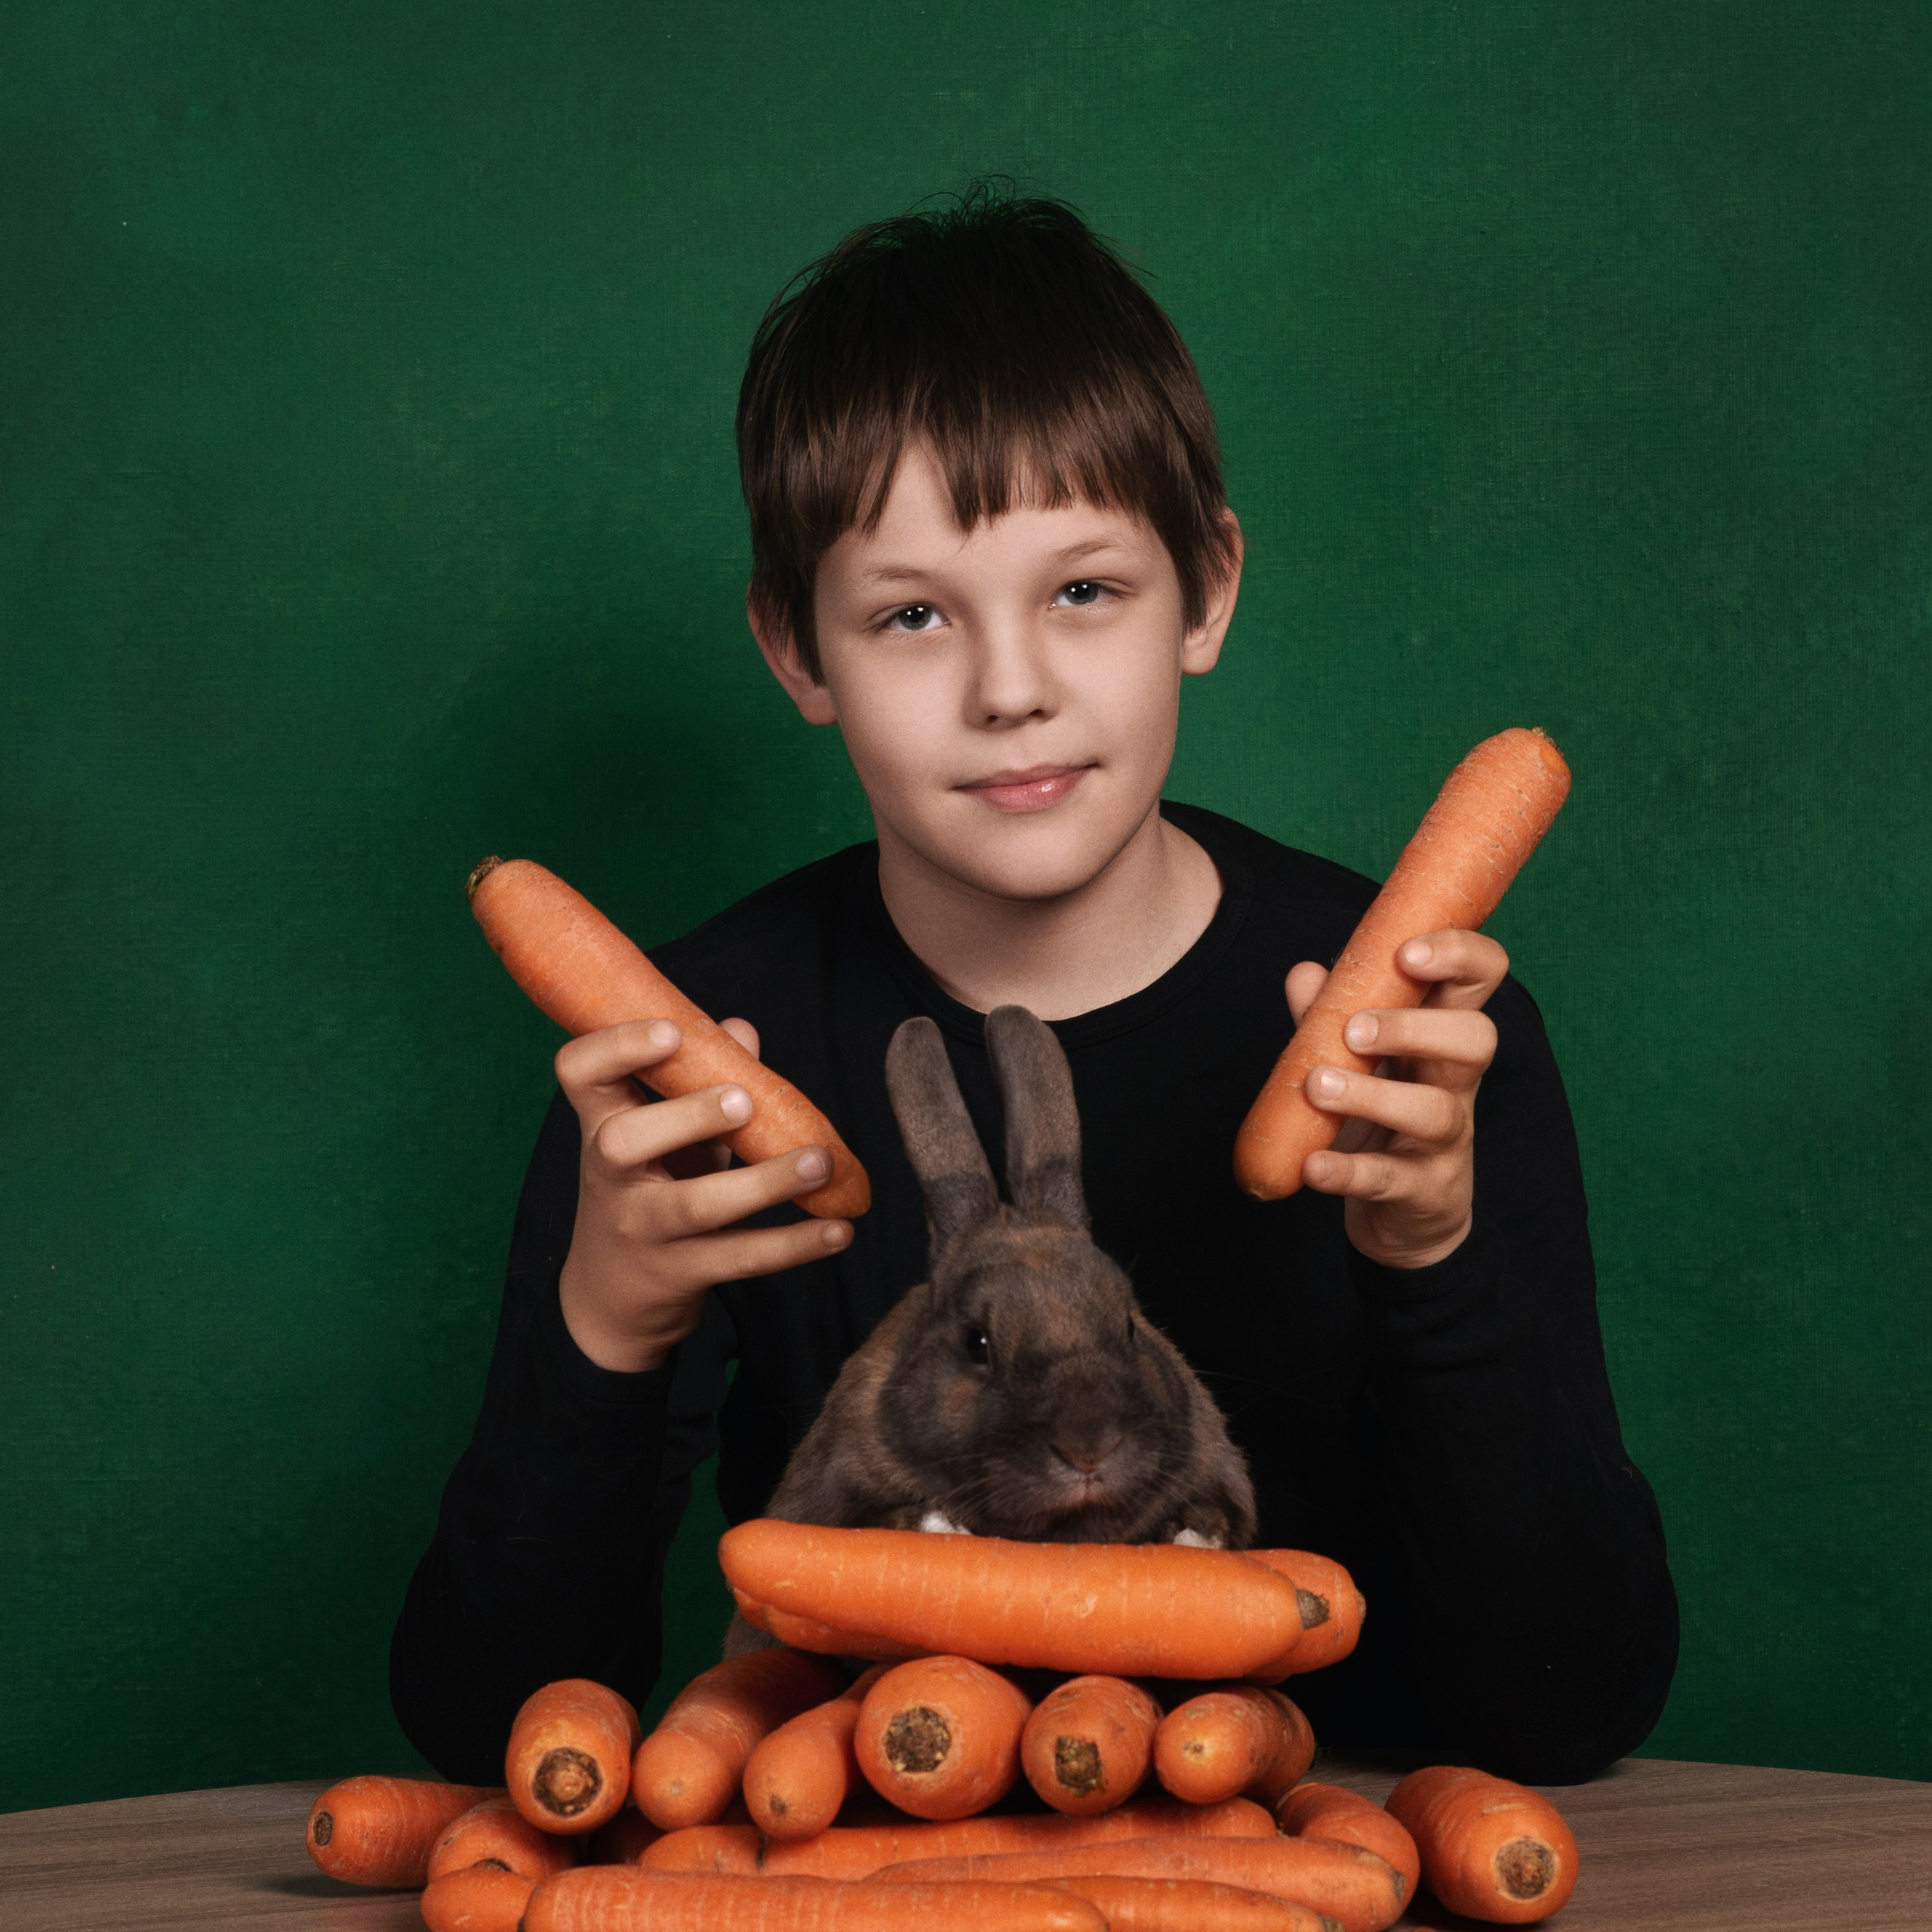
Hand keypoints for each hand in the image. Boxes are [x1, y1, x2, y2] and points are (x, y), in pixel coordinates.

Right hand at [554, 1018, 852, 1372]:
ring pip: (697, 1206)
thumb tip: (741, 1030)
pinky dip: (796, 1245)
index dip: (616, 1046)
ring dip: (765, 1183)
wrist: (612, 1293)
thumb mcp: (660, 1132)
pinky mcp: (681, 1274)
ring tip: (819, 1162)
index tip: (671, 1030)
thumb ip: (698, 1081)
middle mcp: (611, 1176)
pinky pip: (741, 1258)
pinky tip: (839, 1231)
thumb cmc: (646, 1185)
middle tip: (742, 1100)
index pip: (579, 1072)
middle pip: (625, 1143)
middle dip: (686, 1116)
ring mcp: (644, 1229)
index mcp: (601, 1122)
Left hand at [1285, 929, 1506, 1269]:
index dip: (1458, 955)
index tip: (1407, 952)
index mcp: (1444, 1033)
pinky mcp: (1421, 1191)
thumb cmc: (1384, 1115)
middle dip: (1416, 1027)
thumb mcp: (1360, 1059)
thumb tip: (1304, 973)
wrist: (1407, 1214)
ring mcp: (1445, 1140)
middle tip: (1355, 1031)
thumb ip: (1329, 1015)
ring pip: (1434, 1111)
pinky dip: (1348, 1172)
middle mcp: (1456, 1082)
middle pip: (1475, 1039)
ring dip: (1373, 1095)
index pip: (1481, 977)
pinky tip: (1313, 1165)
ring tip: (1318, 1086)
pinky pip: (1389, 1179)